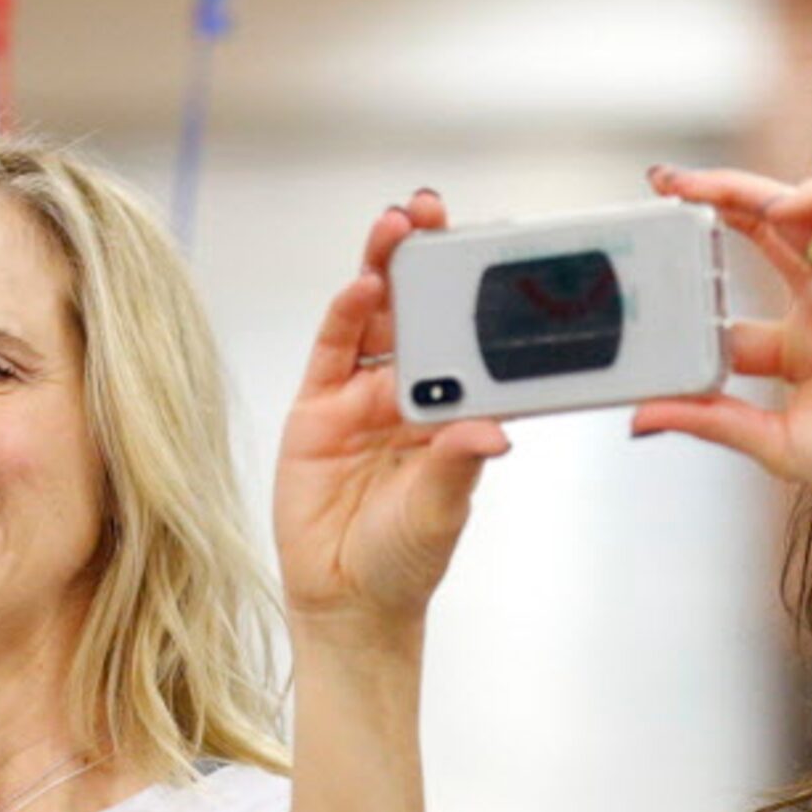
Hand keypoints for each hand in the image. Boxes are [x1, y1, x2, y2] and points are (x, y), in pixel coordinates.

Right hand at [274, 193, 508, 641]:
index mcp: (454, 409)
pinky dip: (344, 315)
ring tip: (397, 227)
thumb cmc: (405, 558)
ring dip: (384, 269)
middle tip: (434, 211)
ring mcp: (362, 397)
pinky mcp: (318, 409)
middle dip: (425, 257)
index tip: (489, 248)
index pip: (468, 336)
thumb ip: (457, 465)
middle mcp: (409, 393)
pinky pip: (333, 351)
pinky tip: (361, 284)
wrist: (347, 601)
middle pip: (417, 310)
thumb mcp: (441, 512)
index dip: (474, 291)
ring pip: (374, 317)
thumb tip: (494, 432)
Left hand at [631, 166, 811, 566]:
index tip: (647, 284)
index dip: (692, 290)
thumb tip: (640, 417)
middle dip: (712, 206)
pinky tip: (770, 206)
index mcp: (797, 351)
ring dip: (744, 189)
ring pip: (796, 212)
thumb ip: (708, 419)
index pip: (733, 307)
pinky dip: (811, 196)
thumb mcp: (771, 441)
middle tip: (663, 187)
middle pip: (760, 239)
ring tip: (692, 183)